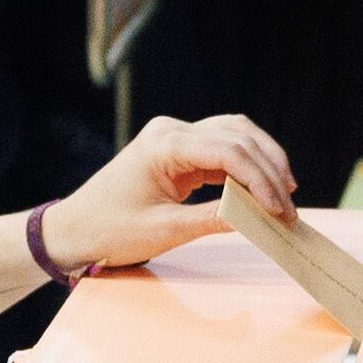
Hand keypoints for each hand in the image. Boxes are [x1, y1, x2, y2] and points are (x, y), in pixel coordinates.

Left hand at [48, 113, 296, 270]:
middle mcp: (171, 131)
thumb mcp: (164, 231)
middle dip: (270, 170)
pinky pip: (222, 151)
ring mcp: (174, 138)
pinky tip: (261, 191)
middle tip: (290, 208)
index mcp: (164, 144)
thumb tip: (258, 218)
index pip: (229, 151)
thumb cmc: (109, 231)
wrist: (73, 231)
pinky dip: (246, 169)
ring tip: (285, 194)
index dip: (262, 180)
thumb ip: (214, 220)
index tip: (281, 210)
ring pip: (235, 137)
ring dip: (263, 162)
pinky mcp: (178, 152)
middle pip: (238, 136)